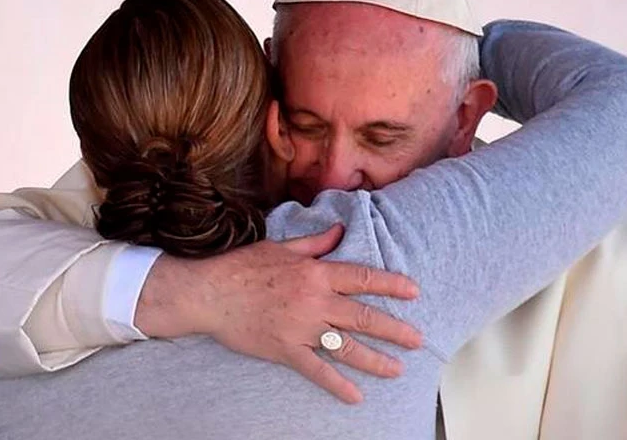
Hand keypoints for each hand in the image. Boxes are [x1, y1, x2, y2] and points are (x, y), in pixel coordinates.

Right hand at [135, 224, 421, 403]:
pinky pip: (316, 370)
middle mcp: (314, 301)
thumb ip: (314, 243)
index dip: (391, 285)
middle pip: (363, 316)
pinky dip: (337, 385)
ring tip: (396, 369)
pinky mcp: (285, 349)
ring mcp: (301, 328)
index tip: (414, 292)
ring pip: (346, 347)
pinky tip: (355, 396)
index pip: (362, 278)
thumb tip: (339, 230)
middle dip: (394, 329)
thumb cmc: (242, 266)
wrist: (209, 292)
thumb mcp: (280, 246)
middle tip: (417, 339)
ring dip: (375, 360)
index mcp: (315, 273)